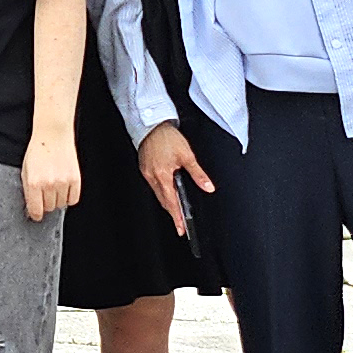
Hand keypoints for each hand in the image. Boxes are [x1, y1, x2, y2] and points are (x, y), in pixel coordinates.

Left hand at [21, 124, 80, 223]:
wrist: (53, 134)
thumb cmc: (37, 151)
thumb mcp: (26, 170)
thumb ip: (28, 189)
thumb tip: (31, 207)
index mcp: (34, 182)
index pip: (36, 210)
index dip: (35, 214)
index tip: (36, 215)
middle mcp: (48, 184)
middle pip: (49, 208)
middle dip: (45, 203)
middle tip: (44, 192)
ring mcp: (63, 182)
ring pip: (61, 204)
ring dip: (57, 199)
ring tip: (54, 186)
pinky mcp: (75, 179)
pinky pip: (73, 199)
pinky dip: (69, 197)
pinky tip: (64, 188)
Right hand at [137, 121, 214, 236]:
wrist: (152, 124)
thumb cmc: (167, 137)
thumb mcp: (187, 156)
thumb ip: (198, 174)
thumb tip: (208, 186)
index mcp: (162, 175)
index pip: (171, 202)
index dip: (177, 216)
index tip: (181, 228)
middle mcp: (152, 176)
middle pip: (163, 200)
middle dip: (172, 213)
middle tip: (180, 224)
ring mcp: (146, 172)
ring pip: (157, 194)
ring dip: (167, 203)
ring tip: (176, 211)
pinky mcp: (144, 167)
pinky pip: (153, 185)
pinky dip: (161, 192)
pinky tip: (167, 191)